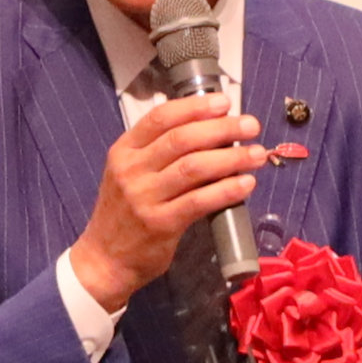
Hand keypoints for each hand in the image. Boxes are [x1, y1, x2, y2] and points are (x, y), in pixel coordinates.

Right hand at [69, 93, 268, 311]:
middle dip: (222, 128)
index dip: (195, 107)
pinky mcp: (161, 224)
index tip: (224, 103)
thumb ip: (158, 152)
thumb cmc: (124, 213)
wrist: (104, 260)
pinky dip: (226, 190)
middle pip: (182, 139)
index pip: (161, 118)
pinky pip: (200, 201)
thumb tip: (211, 131)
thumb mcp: (129, 174)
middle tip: (251, 126)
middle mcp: (132, 170)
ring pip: (194, 167)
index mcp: (124, 150)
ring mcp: (145, 197)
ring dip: (231, 158)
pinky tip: (246, 184)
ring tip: (256, 154)